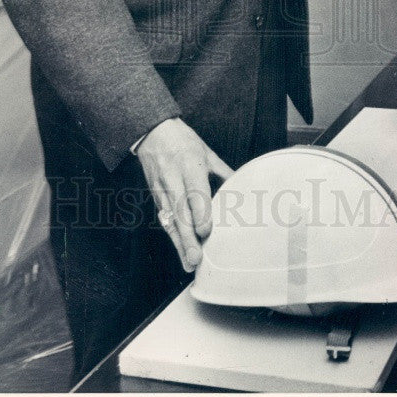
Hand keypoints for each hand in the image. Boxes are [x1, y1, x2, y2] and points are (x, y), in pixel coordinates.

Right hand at [136, 117, 233, 272]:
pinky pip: (164, 220)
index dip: (200, 213)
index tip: (206, 231)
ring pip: (171, 220)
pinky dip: (172, 237)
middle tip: (196, 258)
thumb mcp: (207, 152)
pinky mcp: (156, 197)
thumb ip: (224, 172)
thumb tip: (244, 188)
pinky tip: (180, 252)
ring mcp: (162, 190)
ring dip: (180, 243)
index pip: (194, 192)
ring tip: (189, 263)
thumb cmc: (183, 142)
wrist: (152, 133)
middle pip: (181, 212)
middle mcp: (174, 179)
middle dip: (188, 237)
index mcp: (189, 164)